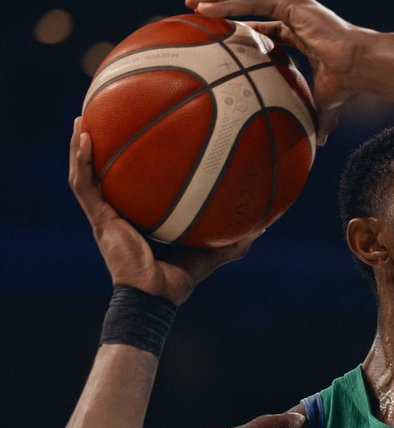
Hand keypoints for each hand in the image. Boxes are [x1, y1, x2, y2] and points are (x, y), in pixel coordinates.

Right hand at [69, 117, 256, 305]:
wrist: (155, 297)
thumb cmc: (179, 279)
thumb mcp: (212, 253)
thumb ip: (235, 240)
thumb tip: (264, 226)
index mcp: (139, 217)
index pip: (133, 185)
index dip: (133, 164)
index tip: (140, 136)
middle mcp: (118, 211)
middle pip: (106, 173)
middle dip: (103, 146)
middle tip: (104, 117)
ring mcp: (104, 215)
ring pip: (86, 173)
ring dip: (80, 146)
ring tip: (82, 117)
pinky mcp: (98, 219)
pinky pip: (84, 185)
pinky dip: (82, 161)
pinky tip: (85, 137)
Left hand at [187, 0, 362, 143]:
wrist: (358, 67)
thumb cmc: (346, 84)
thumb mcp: (324, 104)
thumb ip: (317, 118)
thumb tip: (319, 143)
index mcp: (302, 35)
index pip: (267, 30)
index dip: (246, 33)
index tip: (225, 39)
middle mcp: (296, 16)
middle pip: (252, 9)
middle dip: (226, 11)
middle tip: (198, 14)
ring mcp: (293, 6)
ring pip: (248, 0)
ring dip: (219, 2)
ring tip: (191, 5)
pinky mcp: (292, 1)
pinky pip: (253, 1)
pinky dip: (229, 4)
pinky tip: (205, 8)